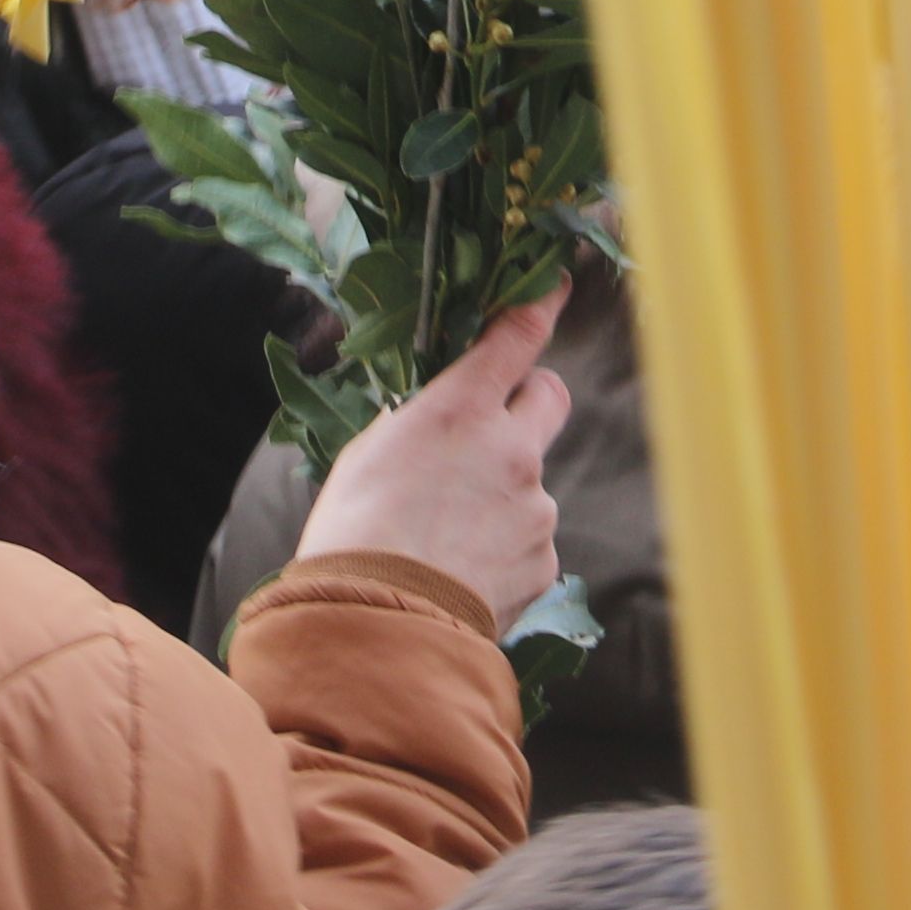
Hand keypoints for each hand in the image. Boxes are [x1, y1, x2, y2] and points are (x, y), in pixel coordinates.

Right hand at [295, 286, 570, 629]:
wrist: (377, 623)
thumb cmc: (353, 534)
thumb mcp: (370, 454)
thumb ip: (419, 427)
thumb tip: (434, 425)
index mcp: (461, 410)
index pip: (516, 338)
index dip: (540, 306)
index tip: (557, 286)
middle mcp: (513, 449)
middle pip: (551, 396)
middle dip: (530, 400)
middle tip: (494, 427)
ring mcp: (536, 506)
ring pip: (531, 483)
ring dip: (502, 497)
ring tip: (445, 540)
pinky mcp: (544, 560)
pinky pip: (530, 542)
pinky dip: (503, 553)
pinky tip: (461, 575)